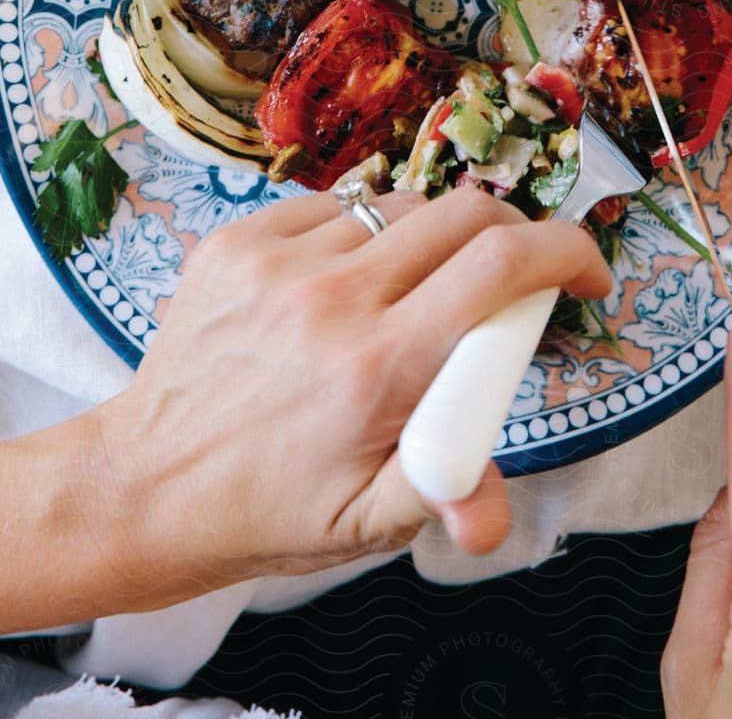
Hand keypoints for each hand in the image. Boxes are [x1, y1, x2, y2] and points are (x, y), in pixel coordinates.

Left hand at [89, 184, 610, 609]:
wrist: (147, 483)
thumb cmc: (269, 508)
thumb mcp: (367, 525)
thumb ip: (446, 497)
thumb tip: (493, 511)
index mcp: (378, 369)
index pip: (502, 265)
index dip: (565, 250)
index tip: (584, 272)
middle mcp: (332, 298)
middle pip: (463, 214)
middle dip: (510, 236)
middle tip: (512, 279)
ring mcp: (278, 260)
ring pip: (397, 207)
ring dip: (430, 240)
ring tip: (414, 295)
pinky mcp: (238, 241)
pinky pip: (331, 206)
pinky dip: (358, 235)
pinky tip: (345, 285)